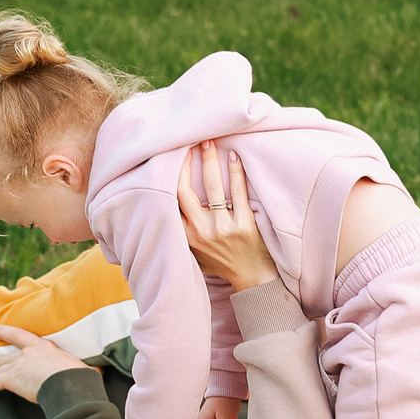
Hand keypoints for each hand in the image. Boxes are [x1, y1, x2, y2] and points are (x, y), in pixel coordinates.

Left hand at [0, 324, 93, 402]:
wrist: (72, 385)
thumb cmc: (81, 379)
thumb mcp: (84, 369)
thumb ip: (87, 369)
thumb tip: (100, 372)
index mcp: (44, 347)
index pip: (19, 336)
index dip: (3, 332)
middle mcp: (28, 353)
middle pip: (3, 357)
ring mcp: (19, 364)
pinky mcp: (11, 378)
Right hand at [177, 140, 276, 291]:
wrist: (252, 276)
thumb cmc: (222, 261)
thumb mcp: (194, 251)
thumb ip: (182, 230)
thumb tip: (167, 202)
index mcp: (186, 235)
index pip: (171, 201)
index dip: (170, 177)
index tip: (171, 157)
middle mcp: (201, 231)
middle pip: (186, 190)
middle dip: (188, 163)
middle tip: (192, 142)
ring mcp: (223, 228)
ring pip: (213, 187)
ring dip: (210, 161)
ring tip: (209, 142)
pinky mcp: (244, 225)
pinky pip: (239, 193)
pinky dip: (236, 172)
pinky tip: (234, 157)